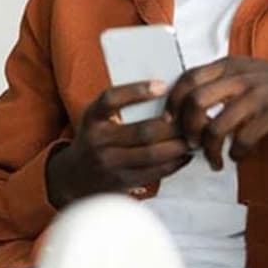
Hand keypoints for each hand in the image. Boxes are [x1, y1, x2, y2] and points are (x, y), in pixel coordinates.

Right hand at [46, 80, 192, 207]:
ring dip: (178, 146)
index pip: (111, 99)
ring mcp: (109, 164)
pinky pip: (154, 172)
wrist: (73, 177)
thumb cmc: (96, 139)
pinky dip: (174, 163)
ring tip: (194, 137)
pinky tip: (185, 154)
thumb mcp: (98, 118)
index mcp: (92, 118)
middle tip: (192, 118)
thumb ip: (122, 105)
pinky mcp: (121, 182)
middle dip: (173, 125)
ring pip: (152, 154)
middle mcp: (98, 141)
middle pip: (143, 131)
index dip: (137, 91)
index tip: (164, 85)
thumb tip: (166, 90)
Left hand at [165, 41, 267, 170]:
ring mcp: (256, 95)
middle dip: (187, 129)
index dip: (172, 102)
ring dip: (209, 149)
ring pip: (216, 126)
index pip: (187, 79)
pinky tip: (238, 157)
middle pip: (195, 102)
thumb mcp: (247, 70)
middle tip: (191, 144)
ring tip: (213, 160)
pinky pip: (244, 139)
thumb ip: (221, 81)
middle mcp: (238, 77)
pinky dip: (236, 153)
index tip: (170, 122)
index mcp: (228, 65)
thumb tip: (192, 104)